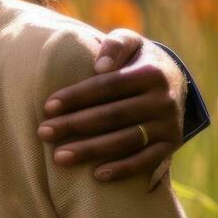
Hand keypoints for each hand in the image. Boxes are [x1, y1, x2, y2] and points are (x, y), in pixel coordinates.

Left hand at [38, 28, 184, 181]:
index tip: (47, 107)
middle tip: (43, 132)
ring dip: (91, 150)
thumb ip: (116, 44)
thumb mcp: (131, 42)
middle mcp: (163, 100)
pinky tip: (97, 175)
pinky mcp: (171, 144)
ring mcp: (169, 125)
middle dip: (74, 125)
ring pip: (126, 140)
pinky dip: (123, 169)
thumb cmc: (137, 61)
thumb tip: (101, 65)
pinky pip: (147, 161)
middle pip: (112, 115)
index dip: (76, 97)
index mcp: (151, 73)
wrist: (175, 81)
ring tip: (59, 157)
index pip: (107, 86)